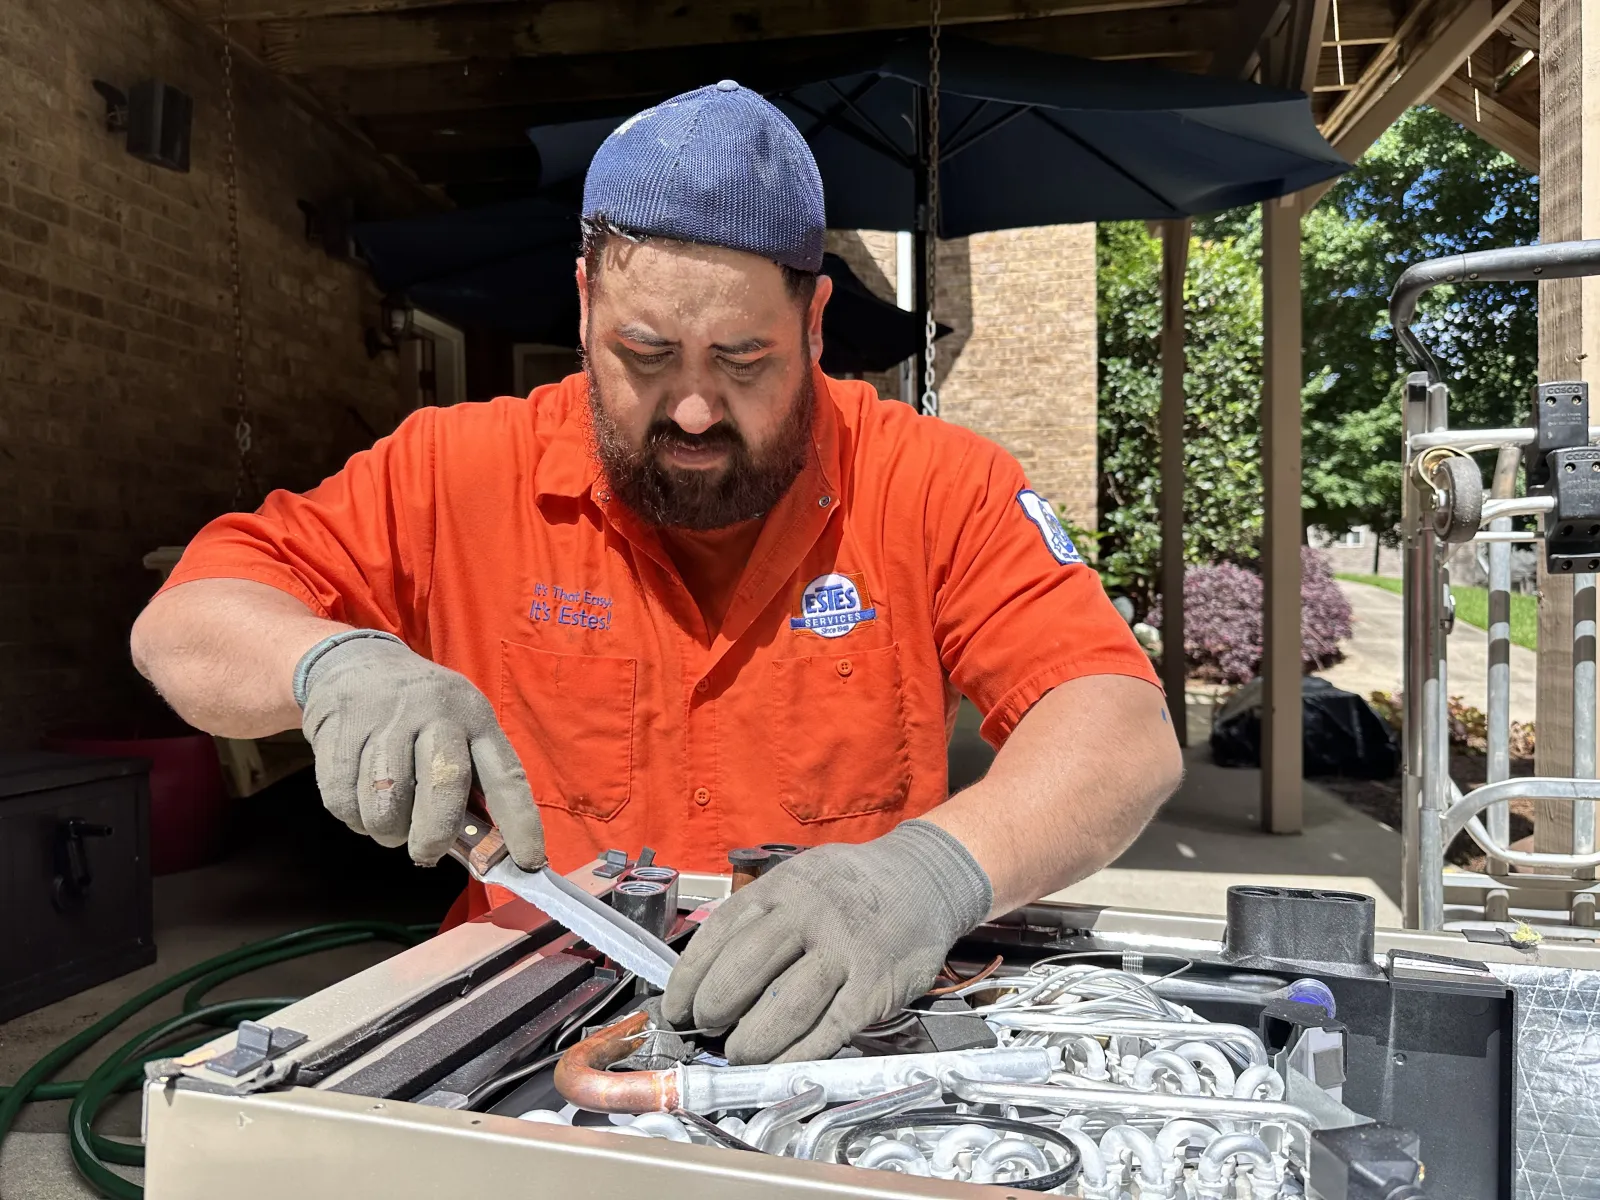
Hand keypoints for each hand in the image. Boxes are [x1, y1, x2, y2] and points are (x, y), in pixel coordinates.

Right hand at [298, 634, 546, 868]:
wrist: (354, 660)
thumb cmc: (420, 710)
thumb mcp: (457, 726)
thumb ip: (469, 781)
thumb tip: (480, 851)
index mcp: (474, 716)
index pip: (506, 775)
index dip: (520, 823)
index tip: (528, 863)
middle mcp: (434, 711)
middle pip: (443, 786)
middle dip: (434, 835)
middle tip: (426, 853)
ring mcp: (384, 717)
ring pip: (385, 801)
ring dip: (386, 830)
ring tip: (389, 824)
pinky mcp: (338, 727)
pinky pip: (341, 798)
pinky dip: (351, 817)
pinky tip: (360, 804)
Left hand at [663, 821, 991, 1063]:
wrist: (925, 879)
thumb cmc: (850, 887)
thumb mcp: (797, 878)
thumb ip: (757, 916)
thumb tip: (704, 968)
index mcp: (781, 888)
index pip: (718, 934)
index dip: (688, 978)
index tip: (673, 1008)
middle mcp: (809, 916)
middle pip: (744, 970)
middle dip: (714, 1008)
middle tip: (705, 1030)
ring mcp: (844, 951)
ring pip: (783, 1008)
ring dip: (751, 1040)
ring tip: (738, 1052)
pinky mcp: (874, 986)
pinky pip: (828, 1030)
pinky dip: (797, 1055)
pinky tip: (777, 1066)